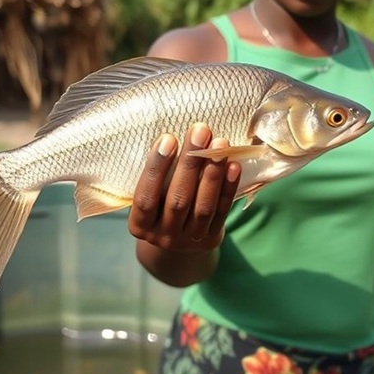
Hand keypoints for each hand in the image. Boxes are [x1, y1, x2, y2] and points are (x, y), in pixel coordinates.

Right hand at [129, 123, 240, 252]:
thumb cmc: (160, 207)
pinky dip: (228, 187)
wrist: (178, 243)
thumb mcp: (150, 197)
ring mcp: (189, 240)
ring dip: (213, 172)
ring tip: (220, 143)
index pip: (146, 198)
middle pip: (178, 199)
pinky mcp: (211, 239)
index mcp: (140, 225)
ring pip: (202, 206)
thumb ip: (158, 177)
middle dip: (190, 163)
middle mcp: (163, 236)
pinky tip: (234, 165)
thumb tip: (176, 136)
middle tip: (200, 131)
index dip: (156, 168)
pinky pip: (221, 211)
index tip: (168, 138)